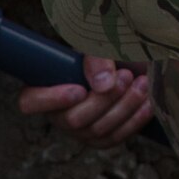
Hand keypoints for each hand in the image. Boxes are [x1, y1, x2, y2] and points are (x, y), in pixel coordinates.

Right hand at [17, 55, 155, 149]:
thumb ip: (96, 58)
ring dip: (123, 107)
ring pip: (97, 131)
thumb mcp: (100, 41)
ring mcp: (80, 129)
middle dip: (103, 101)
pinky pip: (115, 138)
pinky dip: (134, 121)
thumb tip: (103, 85)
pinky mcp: (102, 138)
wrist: (135, 57)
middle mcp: (58, 113)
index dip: (51, 101)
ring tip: (141, 83)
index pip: (30, 102)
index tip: (79, 89)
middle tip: (126, 76)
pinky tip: (148, 103)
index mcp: (46, 86)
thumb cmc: (110, 45)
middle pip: (73, 120)